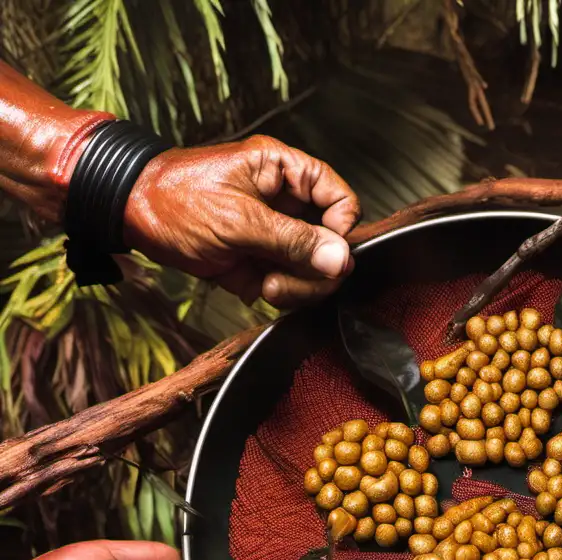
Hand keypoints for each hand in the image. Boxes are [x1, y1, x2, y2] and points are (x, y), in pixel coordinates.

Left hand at [123, 135, 359, 306]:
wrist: (131, 217)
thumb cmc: (175, 199)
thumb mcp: (239, 219)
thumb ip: (293, 240)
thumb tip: (341, 258)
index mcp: (285, 173)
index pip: (341, 200)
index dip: (341, 230)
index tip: (327, 254)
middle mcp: (287, 203)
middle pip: (333, 243)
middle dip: (315, 269)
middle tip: (288, 279)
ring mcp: (276, 235)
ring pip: (315, 270)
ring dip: (297, 287)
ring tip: (267, 285)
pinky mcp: (263, 262)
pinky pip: (291, 285)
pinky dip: (280, 295)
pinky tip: (256, 288)